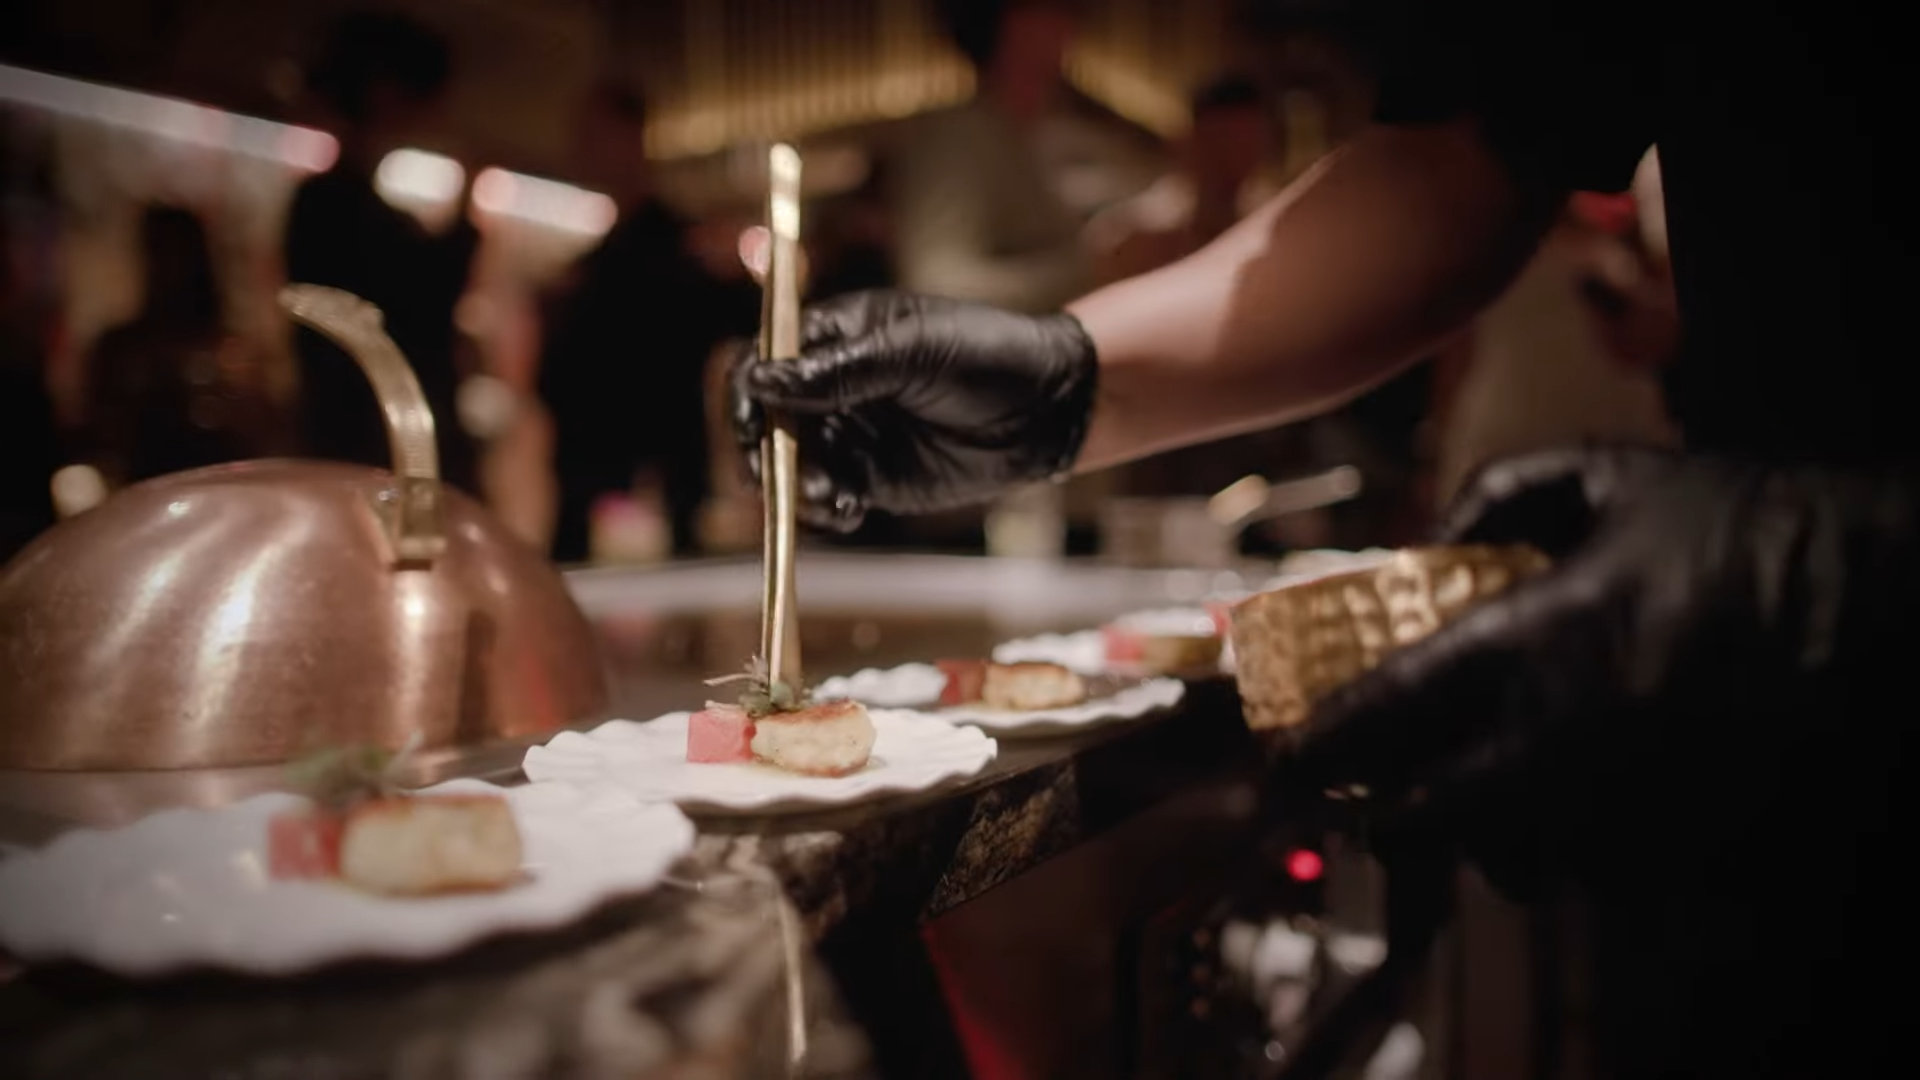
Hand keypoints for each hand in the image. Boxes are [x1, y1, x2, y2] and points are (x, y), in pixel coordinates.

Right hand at [729, 290, 1098, 530]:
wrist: (1049, 409)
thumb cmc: (988, 356)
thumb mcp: (913, 353)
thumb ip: (838, 370)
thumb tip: (761, 381)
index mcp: (834, 337)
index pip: (763, 361)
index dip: (748, 393)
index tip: (755, 424)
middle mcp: (831, 386)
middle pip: (766, 422)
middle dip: (768, 452)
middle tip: (785, 475)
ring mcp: (849, 434)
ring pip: (792, 467)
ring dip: (796, 488)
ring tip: (832, 498)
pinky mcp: (871, 478)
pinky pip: (826, 499)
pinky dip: (825, 510)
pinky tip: (849, 511)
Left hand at [1275, 445, 1917, 894]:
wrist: (1890, 591)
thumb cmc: (1753, 523)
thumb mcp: (1617, 473)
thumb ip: (1501, 490)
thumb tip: (1424, 541)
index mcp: (1547, 632)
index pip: (1394, 707)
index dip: (1325, 743)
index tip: (1292, 758)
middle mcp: (1581, 729)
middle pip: (1440, 818)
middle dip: (1391, 824)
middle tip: (1375, 812)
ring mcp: (1640, 796)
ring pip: (1524, 857)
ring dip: (1490, 839)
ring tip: (1481, 808)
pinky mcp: (1699, 840)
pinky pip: (1605, 870)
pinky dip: (1575, 847)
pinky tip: (1577, 804)